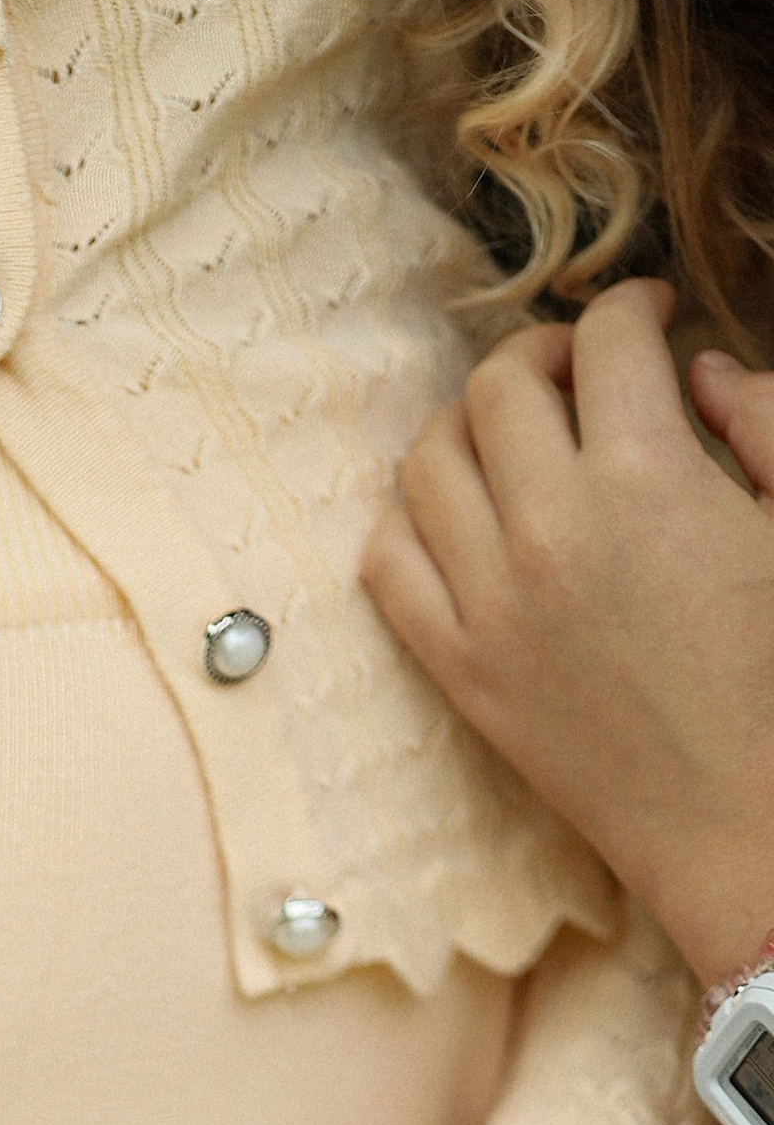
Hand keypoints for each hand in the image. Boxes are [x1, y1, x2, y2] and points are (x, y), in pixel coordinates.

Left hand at [363, 278, 773, 986]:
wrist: (744, 817)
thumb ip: (765, 420)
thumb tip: (701, 370)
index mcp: (647, 477)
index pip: (606, 339)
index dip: (633, 307)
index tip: (652, 316)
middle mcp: (549, 530)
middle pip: (501, 384)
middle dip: (544, 352)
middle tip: (582, 369)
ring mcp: (490, 605)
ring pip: (429, 462)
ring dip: (470, 425)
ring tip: (516, 434)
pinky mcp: (460, 672)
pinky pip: (388, 565)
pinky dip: (410, 520)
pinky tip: (460, 517)